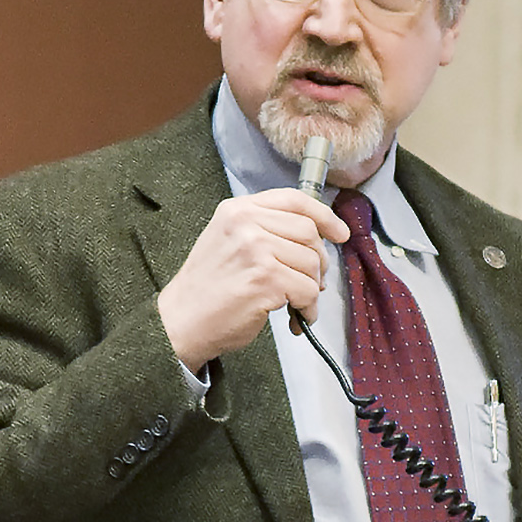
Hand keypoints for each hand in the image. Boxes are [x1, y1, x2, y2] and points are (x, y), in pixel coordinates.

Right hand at [157, 187, 350, 368]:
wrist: (181, 321)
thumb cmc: (207, 289)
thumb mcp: (228, 241)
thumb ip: (264, 230)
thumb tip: (314, 239)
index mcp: (238, 210)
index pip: (295, 200)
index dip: (324, 215)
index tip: (340, 232)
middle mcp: (246, 224)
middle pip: (309, 232)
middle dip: (319, 261)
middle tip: (312, 281)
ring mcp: (256, 249)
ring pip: (312, 263)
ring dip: (312, 289)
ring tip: (297, 303)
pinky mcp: (265, 279)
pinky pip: (308, 291)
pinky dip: (308, 309)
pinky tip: (296, 317)